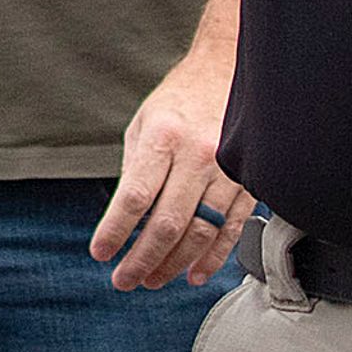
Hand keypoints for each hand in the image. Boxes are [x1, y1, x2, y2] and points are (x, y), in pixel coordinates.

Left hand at [90, 40, 249, 289]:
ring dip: (174, 264)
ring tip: (153, 279)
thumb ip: (135, 171)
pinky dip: (212, 258)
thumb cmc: (180, 100)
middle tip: (125, 280)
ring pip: (201, 233)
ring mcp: (228, 169)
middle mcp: (197, 154)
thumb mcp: (143, 124)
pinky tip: (194, 273)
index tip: (101, 253)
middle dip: (142, 259)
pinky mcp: (250, 181)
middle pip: (167, 223)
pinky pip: (231, 229)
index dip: (115, 231)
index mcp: (163, 137)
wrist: (229, 70)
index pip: (134, 197)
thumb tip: (125, 222)